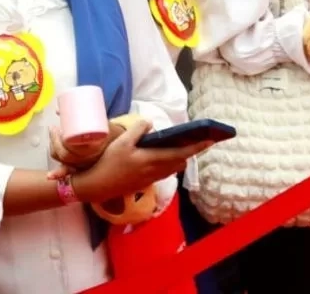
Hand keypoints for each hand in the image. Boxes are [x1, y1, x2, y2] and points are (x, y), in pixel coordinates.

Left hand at [46, 122, 118, 178]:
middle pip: (64, 156)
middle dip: (54, 143)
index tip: (57, 128)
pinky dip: (59, 174)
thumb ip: (82, 115)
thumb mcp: (102, 122)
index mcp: (94, 150)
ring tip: (54, 138)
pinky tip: (50, 176)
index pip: (69, 149)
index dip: (58, 140)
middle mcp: (89, 162)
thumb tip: (57, 110)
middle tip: (54, 130)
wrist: (125, 146)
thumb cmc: (110, 132)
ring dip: (54, 151)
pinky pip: (70, 173)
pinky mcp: (84, 169)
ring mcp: (86, 167)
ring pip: (64, 162)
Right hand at [71, 119, 208, 203]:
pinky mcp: (146, 182)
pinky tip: (161, 155)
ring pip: (173, 168)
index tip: (210, 140)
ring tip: (180, 145)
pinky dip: (169, 163)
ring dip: (179, 157)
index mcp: (153, 160)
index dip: (197, 147)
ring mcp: (152, 178)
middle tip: (194, 139)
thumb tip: (151, 123)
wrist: (98, 186)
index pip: (181, 153)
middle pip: (180, 161)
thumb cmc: (109, 163)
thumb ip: (138, 130)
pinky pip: (164, 171)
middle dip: (189, 151)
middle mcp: (156, 171)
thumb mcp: (121, 142)